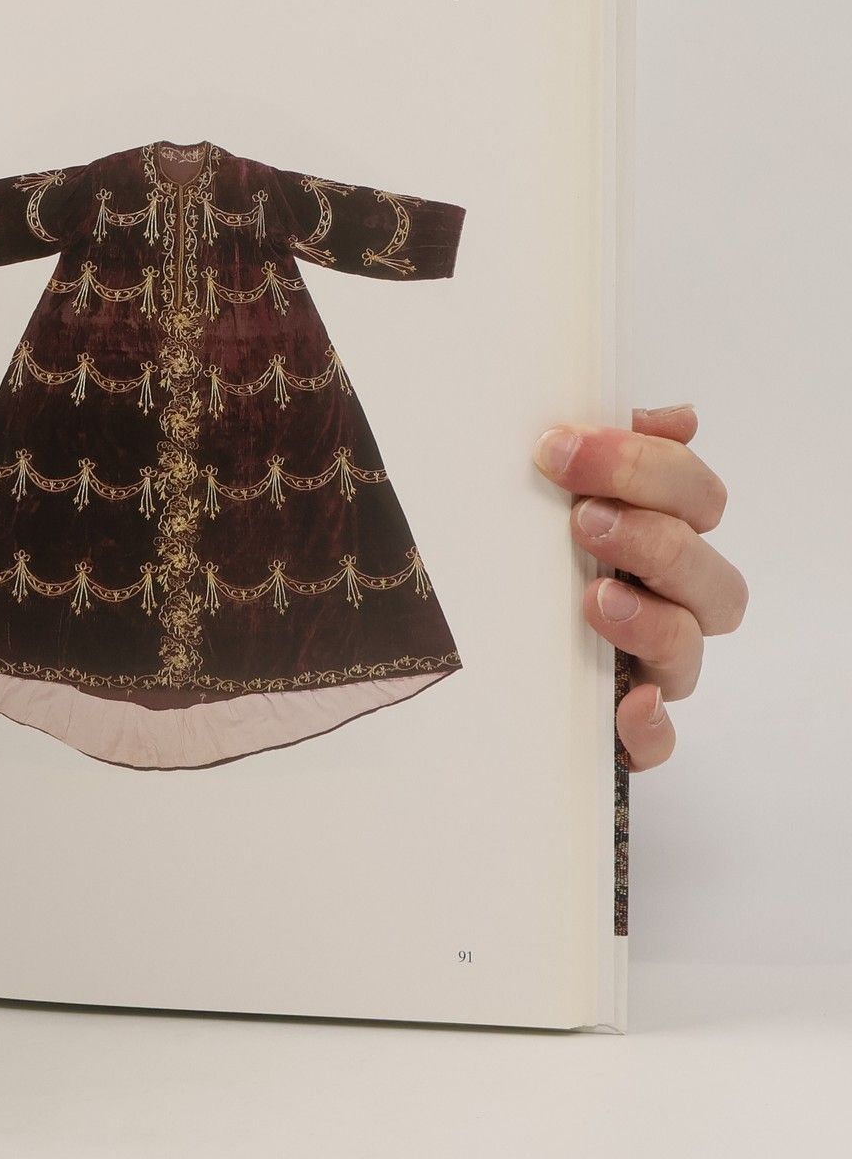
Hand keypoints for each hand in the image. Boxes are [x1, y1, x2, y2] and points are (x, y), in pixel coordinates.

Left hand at [533, 404, 746, 770]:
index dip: (647, 466)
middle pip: (712, 576)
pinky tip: (628, 703)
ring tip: (595, 598)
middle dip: (656, 538)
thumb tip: (671, 416)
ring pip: (689, 650)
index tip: (561, 448)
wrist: (445, 646)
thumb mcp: (533, 494)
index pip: (695, 497)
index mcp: (656, 537)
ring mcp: (647, 667)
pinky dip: (650, 727)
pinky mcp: (619, 730)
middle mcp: (664, 603)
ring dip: (652, 618)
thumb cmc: (505, 554)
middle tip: (584, 520)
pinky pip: (656, 741)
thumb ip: (596, 451)